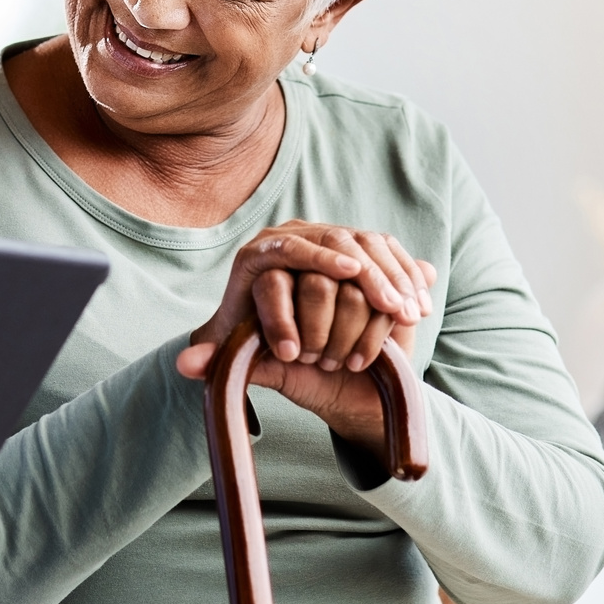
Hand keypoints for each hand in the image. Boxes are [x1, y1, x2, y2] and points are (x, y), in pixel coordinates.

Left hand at [177, 222, 437, 453]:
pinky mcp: (364, 249)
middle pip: (333, 240)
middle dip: (364, 273)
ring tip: (405, 312)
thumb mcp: (245, 359)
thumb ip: (217, 361)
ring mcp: (330, 239)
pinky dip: (407, 277)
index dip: (316, 259)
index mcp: (257, 257)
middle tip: (386, 303)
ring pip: (366, 244)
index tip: (346, 274)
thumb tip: (185, 365)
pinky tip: (418, 307)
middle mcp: (292, 238)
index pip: (284, 248)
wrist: (306, 350)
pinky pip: (389, 252)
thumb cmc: (270, 354)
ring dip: (391, 278)